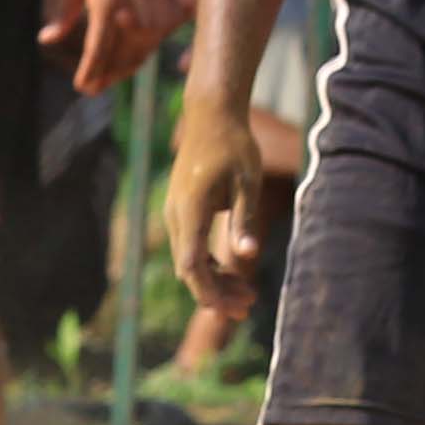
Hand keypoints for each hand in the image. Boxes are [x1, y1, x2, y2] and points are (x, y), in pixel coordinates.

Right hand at [160, 92, 270, 308]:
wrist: (210, 117)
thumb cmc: (234, 145)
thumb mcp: (247, 182)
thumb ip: (245, 220)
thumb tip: (247, 255)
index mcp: (190, 209)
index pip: (191, 264)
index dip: (208, 290)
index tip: (229, 308)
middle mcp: (176, 216)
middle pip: (189, 269)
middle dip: (216, 293)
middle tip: (248, 307)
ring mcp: (176, 215)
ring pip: (189, 261)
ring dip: (215, 280)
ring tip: (247, 294)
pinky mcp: (182, 213)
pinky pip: (191, 247)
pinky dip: (209, 264)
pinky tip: (232, 272)